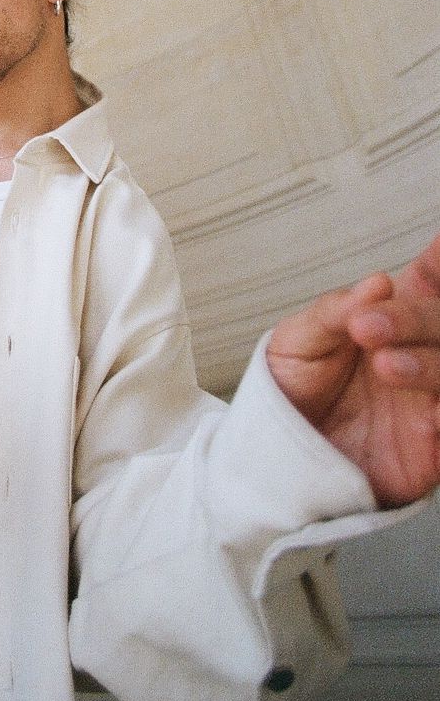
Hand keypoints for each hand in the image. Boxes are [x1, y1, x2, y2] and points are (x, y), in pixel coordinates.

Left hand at [266, 236, 439, 506]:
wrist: (277, 453)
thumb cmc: (293, 387)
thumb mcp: (299, 340)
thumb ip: (336, 311)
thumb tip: (378, 283)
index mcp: (395, 316)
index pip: (432, 278)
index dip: (439, 260)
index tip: (439, 247)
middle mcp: (421, 351)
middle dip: (415, 319)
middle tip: (367, 326)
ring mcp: (431, 397)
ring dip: (429, 365)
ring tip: (384, 366)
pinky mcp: (434, 447)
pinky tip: (429, 414)